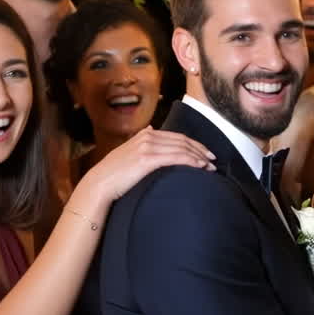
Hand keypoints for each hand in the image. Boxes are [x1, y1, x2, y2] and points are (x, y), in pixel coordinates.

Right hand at [82, 127, 215, 209]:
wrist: (100, 184)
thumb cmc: (115, 174)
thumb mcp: (128, 151)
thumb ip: (142, 141)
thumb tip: (151, 130)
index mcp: (145, 135)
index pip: (177, 137)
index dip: (194, 144)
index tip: (206, 153)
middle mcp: (148, 137)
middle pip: (182, 141)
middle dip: (200, 150)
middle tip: (213, 160)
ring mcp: (148, 147)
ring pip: (182, 149)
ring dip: (199, 157)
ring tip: (209, 167)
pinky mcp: (148, 159)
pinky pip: (176, 158)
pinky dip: (191, 161)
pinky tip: (200, 167)